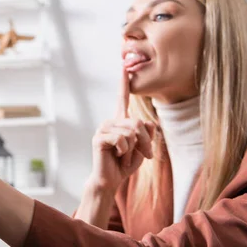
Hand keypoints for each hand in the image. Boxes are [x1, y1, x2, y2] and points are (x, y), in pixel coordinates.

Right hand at [88, 68, 155, 193]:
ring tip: (124, 157)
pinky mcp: (99, 138)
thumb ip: (146, 133)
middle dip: (145, 143)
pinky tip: (117, 157)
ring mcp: (103, 128)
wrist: (110, 180)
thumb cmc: (125, 163)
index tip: (124, 66)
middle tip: (144, 155)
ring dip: (134, 150)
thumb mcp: (142, 148)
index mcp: (120, 120)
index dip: (123, 82)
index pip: (123, 98)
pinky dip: (125, 153)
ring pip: (131, 133)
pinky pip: (122, 141)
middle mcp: (110, 121)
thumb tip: (147, 123)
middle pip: (137, 123)